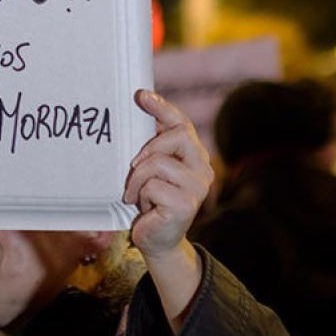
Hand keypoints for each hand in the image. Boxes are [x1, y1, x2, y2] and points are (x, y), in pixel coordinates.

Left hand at [124, 90, 212, 259]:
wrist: (158, 240)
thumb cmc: (152, 200)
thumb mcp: (152, 169)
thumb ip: (153, 146)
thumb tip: (140, 110)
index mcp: (195, 155)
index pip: (182, 123)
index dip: (162, 107)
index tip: (141, 95)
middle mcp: (203, 168)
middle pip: (179, 135)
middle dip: (150, 146)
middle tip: (132, 165)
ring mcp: (197, 186)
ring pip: (158, 163)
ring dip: (138, 179)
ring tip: (135, 194)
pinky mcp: (186, 204)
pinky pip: (152, 186)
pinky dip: (140, 195)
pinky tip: (144, 208)